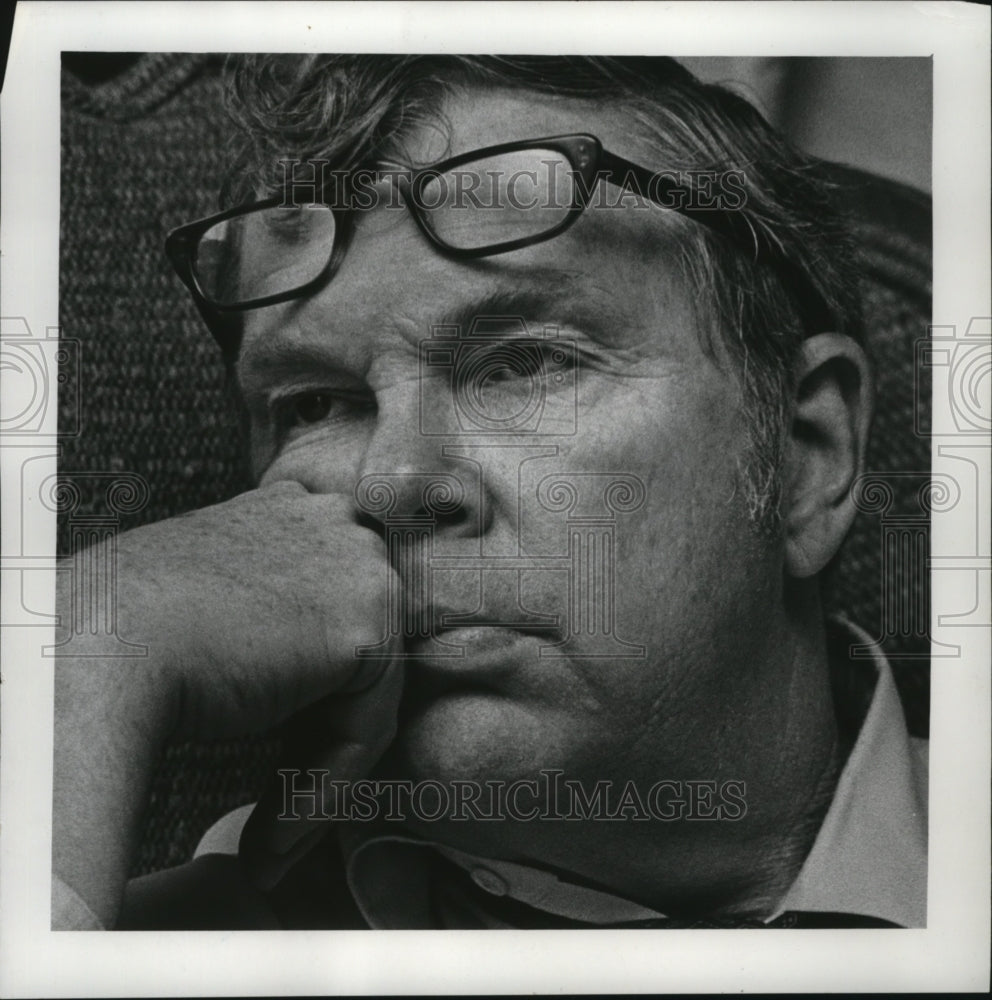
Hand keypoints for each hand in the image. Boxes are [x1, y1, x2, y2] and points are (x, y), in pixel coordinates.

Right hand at [53, 481, 400, 926]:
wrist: (101, 648)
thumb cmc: (132, 628)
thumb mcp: (213, 589)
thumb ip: (267, 602)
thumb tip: (296, 663)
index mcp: (300, 509)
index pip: (332, 609)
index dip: (309, 690)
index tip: (272, 755)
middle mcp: (342, 527)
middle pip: (358, 654)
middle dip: (319, 735)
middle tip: (271, 814)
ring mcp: (363, 570)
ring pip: (365, 696)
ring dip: (316, 777)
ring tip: (267, 842)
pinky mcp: (367, 628)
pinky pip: (364, 728)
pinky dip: (323, 788)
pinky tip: (272, 836)